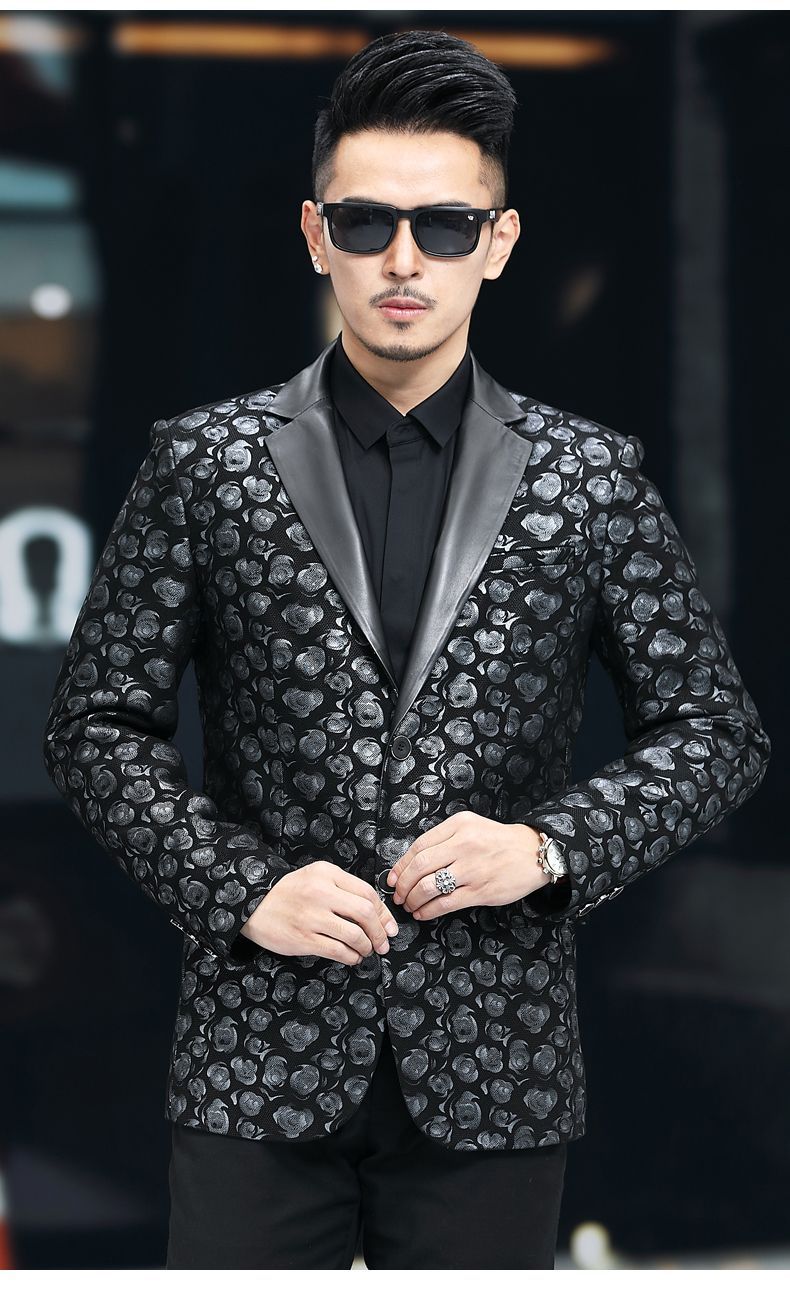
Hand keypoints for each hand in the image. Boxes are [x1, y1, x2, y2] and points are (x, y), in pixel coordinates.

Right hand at [241, 861, 399, 964]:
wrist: (255, 906)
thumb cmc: (290, 893)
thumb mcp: (316, 877)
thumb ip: (344, 888)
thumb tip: (378, 912)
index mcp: (326, 873)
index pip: (367, 892)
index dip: (384, 912)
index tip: (389, 925)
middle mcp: (320, 892)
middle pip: (365, 913)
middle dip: (380, 932)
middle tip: (384, 942)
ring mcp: (311, 917)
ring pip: (354, 935)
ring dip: (367, 946)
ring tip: (366, 950)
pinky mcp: (303, 939)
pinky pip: (338, 951)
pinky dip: (351, 957)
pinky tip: (353, 957)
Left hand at [387, 811, 548, 919]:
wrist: (532, 852)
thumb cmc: (498, 841)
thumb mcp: (470, 826)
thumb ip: (444, 838)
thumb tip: (413, 862)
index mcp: (458, 825)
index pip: (418, 846)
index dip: (400, 866)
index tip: (393, 878)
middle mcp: (464, 844)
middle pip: (420, 866)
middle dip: (403, 885)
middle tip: (398, 895)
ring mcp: (472, 869)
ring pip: (429, 886)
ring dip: (413, 899)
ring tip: (410, 905)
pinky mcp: (480, 890)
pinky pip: (445, 903)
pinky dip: (428, 911)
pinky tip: (423, 913)